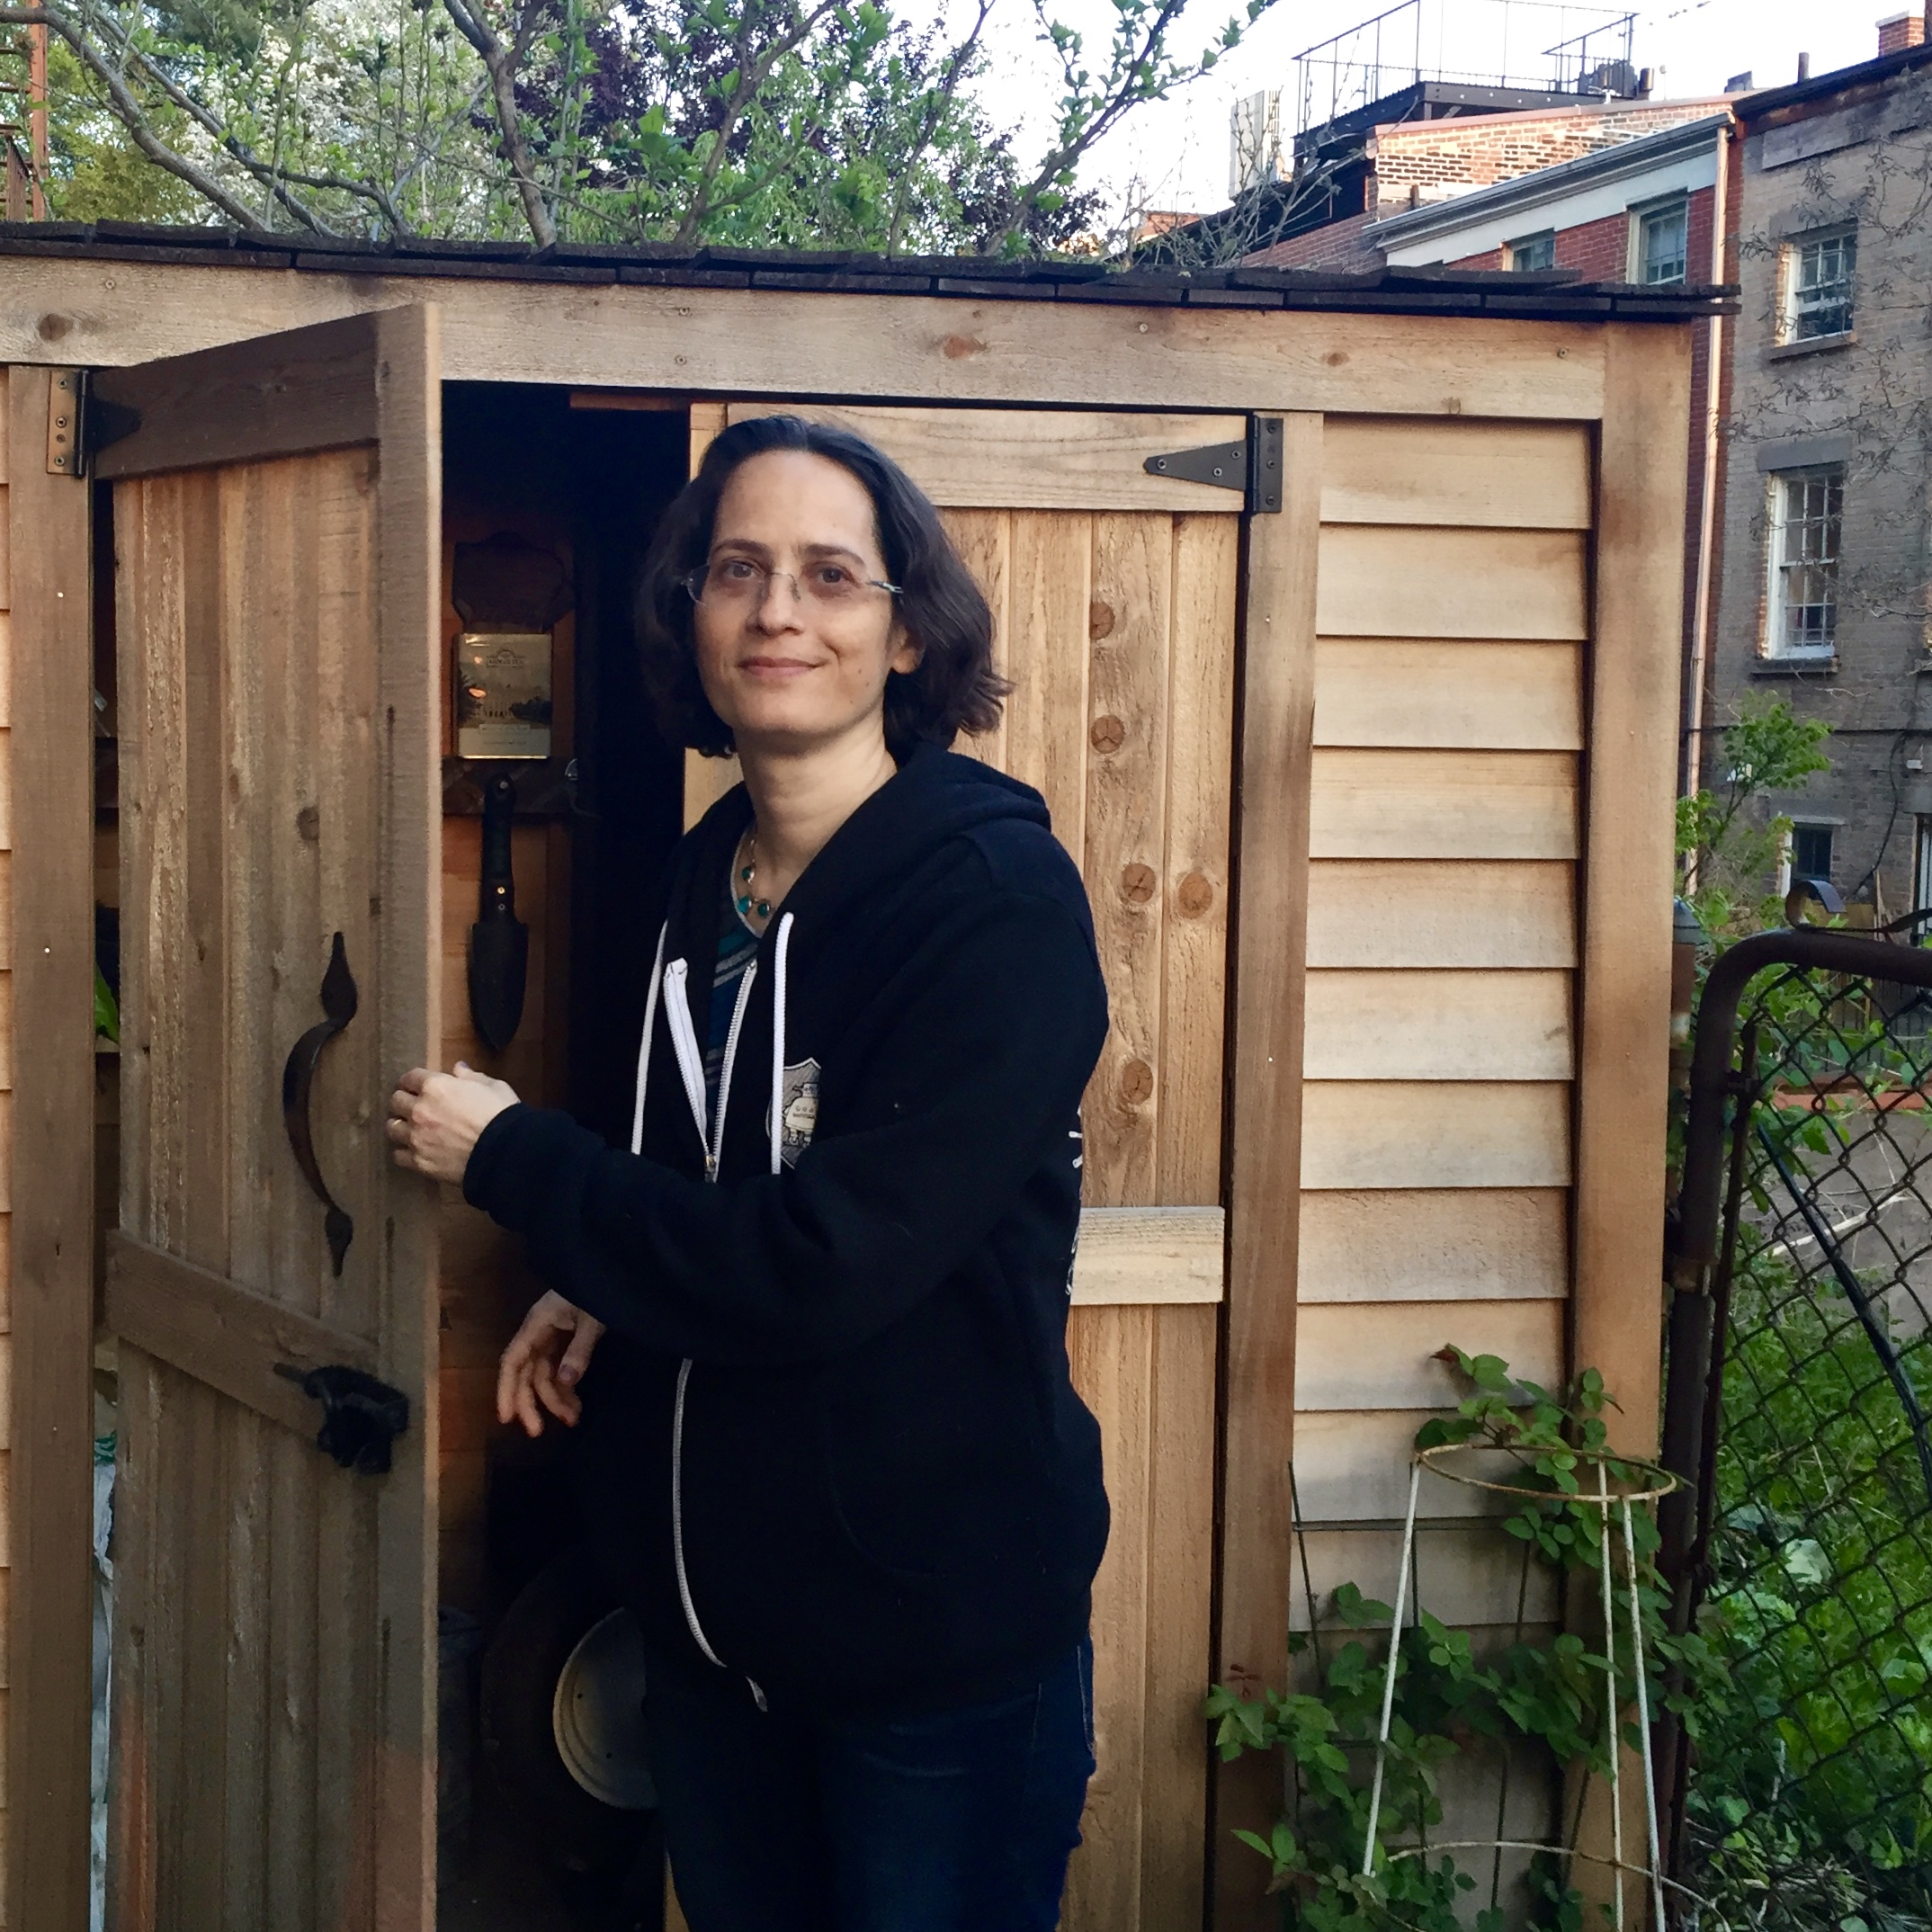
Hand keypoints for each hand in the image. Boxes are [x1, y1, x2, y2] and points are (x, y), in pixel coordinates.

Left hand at [386, 1063, 518, 1183]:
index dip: (412, 1081)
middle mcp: (418, 1109)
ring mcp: (415, 1137)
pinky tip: (415, 1151)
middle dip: (404, 1101)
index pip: (409, 1077)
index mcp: (435, 1086)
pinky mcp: (418, 1161)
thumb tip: (458, 1068)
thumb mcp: (493, 1086)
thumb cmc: (501, 1115)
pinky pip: (398, 1155)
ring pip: (392, 1127)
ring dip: (400, 1126)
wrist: (503, 1153)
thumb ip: (471, 1077)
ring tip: (410, 1129)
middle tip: (413, 1106)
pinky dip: (404, 1151)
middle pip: (396, 1101)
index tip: (415, 1085)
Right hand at [497, 1291, 605, 1435]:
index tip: (506, 1417)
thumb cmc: (600, 1290)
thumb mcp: (593, 1319)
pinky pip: (558, 1369)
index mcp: (537, 1324)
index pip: (512, 1361)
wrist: (616, 1270)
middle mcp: (539, 1332)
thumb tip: (565, 1381)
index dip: (505, 1389)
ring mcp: (552, 1336)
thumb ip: (580, 1350)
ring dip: (554, 1399)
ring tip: (572, 1420)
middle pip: (525, 1373)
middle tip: (537, 1433)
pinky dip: (566, 1388)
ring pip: (544, 1375)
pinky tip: (575, 1405)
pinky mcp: (566, 1340)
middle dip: (530, 1403)